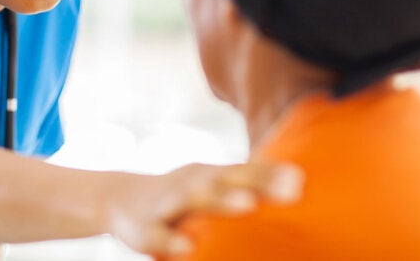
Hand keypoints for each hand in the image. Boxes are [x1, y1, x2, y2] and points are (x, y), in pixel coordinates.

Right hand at [104, 161, 303, 256]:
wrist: (119, 199)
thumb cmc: (180, 196)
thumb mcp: (208, 185)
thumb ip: (244, 186)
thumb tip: (298, 188)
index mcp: (208, 175)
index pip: (243, 170)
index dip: (270, 173)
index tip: (300, 178)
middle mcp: (190, 184)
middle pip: (225, 179)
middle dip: (256, 181)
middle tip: (291, 189)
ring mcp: (167, 204)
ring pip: (194, 199)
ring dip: (220, 200)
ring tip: (247, 205)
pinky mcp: (144, 228)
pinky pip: (158, 234)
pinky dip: (171, 240)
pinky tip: (187, 248)